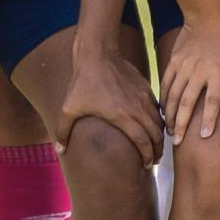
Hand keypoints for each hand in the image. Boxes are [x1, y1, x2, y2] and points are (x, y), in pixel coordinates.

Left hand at [57, 38, 161, 167]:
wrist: (97, 53)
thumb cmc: (83, 82)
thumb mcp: (69, 108)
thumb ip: (63, 131)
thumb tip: (59, 150)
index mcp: (122, 117)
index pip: (143, 142)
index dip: (148, 156)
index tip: (147, 166)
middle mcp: (137, 108)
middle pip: (156, 135)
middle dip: (157, 150)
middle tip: (154, 161)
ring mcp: (144, 97)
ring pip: (159, 121)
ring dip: (160, 136)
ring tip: (156, 146)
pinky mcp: (145, 87)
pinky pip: (157, 108)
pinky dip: (159, 120)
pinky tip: (154, 126)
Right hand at [155, 10, 219, 149]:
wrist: (206, 15)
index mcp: (217, 72)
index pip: (212, 101)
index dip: (209, 119)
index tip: (204, 136)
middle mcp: (198, 71)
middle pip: (187, 102)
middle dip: (180, 123)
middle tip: (177, 141)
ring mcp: (184, 66)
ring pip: (173, 95)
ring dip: (170, 114)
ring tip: (169, 130)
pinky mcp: (174, 61)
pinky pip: (166, 83)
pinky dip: (163, 98)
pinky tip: (162, 110)